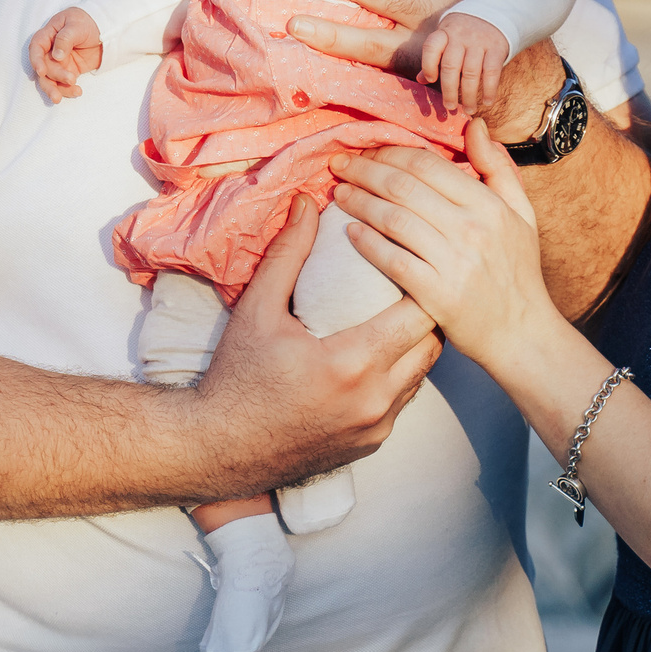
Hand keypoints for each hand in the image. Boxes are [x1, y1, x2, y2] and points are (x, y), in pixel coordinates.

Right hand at [26, 7, 101, 102]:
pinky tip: (78, 91)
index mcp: (48, 35)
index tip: (41, 72)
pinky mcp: (68, 71)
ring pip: (50, 80)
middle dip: (54, 77)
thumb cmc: (87, 22)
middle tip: (70, 80)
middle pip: (44, 67)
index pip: (36, 48)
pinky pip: (62, 84)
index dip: (36, 60)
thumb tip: (57, 56)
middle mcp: (49, 51)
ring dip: (58, 89)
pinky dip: (68, 90)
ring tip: (74, 92)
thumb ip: (65, 39)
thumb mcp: (77, 26)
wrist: (104, 31)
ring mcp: (58, 63)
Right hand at [192, 198, 445, 492]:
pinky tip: (382, 355)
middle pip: (431, 343)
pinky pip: (404, 401)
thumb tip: (307, 203)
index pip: (418, 313)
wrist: (218, 448)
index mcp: (352, 362)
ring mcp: (376, 427)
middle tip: (411, 281)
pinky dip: (401, 375)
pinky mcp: (371, 444)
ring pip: (423, 374)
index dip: (420, 281)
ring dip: (417, 344)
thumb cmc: (236, 377)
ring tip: (401, 314)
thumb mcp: (257, 308)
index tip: (408, 259)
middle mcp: (374, 399)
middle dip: (427, 310)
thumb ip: (288, 253)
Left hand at [329, 123, 556, 374]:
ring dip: (359, 202)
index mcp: (489, 205)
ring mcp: (454, 263)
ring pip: (393, 219)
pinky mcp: (438, 296)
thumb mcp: (521, 213)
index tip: (368, 152)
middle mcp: (472, 229)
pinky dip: (368, 244)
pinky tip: (350, 233)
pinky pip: (393, 261)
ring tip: (339, 194)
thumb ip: (497, 167)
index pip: (427, 164)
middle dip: (364, 170)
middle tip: (339, 166)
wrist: (522, 333)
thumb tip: (473, 126)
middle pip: (403, 186)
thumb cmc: (517, 271)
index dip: (390, 153)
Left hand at [419, 13, 508, 113]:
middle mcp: (460, 36)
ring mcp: (479, 42)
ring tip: (469, 109)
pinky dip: (489, 89)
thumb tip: (421, 80)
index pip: (431, 47)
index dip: (428, 65)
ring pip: (471, 72)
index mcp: (444, 33)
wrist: (494, 13)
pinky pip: (492, 72)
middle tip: (450, 107)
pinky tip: (488, 102)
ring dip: (469, 95)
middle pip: (451, 66)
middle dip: (449, 90)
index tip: (430, 80)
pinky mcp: (497, 48)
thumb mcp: (446, 38)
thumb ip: (435, 58)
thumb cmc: (463, 33)